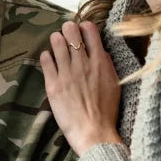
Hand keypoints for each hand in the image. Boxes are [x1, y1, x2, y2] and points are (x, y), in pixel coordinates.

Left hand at [40, 20, 122, 156]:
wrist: (94, 132)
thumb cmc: (107, 112)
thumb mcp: (114, 84)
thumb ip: (106, 65)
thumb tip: (100, 51)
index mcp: (100, 62)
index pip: (90, 30)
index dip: (84, 27)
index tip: (82, 32)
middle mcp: (83, 63)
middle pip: (71, 31)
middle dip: (68, 29)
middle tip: (67, 35)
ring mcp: (66, 73)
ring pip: (57, 42)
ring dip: (56, 40)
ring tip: (57, 44)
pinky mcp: (53, 84)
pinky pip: (46, 60)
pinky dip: (47, 56)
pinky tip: (49, 59)